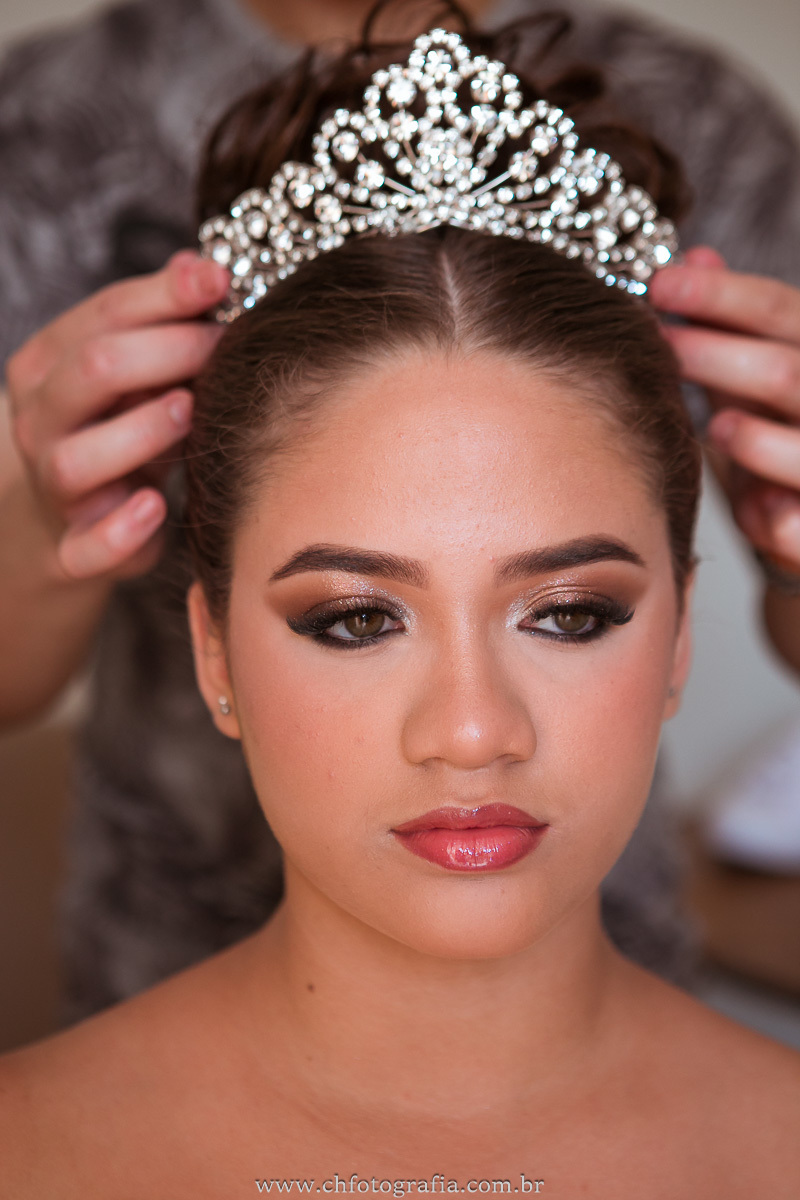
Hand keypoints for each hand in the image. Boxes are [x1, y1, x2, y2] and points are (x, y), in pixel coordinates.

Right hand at [5, 251, 229, 579]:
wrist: (70, 522)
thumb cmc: (117, 431)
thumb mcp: (133, 373)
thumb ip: (162, 323)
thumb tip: (200, 265)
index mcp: (49, 365)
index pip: (103, 316)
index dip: (165, 296)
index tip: (221, 282)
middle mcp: (41, 422)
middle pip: (91, 371)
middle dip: (165, 352)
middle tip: (223, 347)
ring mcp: (53, 489)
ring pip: (78, 458)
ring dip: (139, 432)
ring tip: (189, 413)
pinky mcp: (72, 552)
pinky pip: (86, 547)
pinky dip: (119, 531)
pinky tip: (157, 508)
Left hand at [649, 247, 799, 576]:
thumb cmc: (773, 448)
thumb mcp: (754, 383)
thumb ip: (732, 329)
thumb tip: (694, 256)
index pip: (784, 310)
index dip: (722, 296)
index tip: (658, 283)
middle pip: (787, 372)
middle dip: (718, 357)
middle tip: (659, 346)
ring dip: (752, 438)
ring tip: (717, 430)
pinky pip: (798, 525)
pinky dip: (774, 518)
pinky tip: (756, 513)